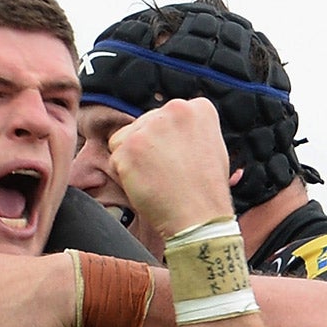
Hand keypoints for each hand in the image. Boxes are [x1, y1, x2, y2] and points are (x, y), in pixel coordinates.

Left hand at [107, 98, 235, 242]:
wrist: (199, 218)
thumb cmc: (206, 191)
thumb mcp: (211, 147)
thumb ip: (188, 131)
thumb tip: (168, 130)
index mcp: (198, 108)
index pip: (165, 118)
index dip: (166, 142)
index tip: (177, 160)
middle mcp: (174, 109)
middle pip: (143, 125)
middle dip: (148, 149)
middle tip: (165, 174)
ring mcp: (150, 127)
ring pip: (125, 139)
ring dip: (133, 160)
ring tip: (157, 179)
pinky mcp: (130, 145)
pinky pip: (115, 158)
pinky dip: (124, 175)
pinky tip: (146, 186)